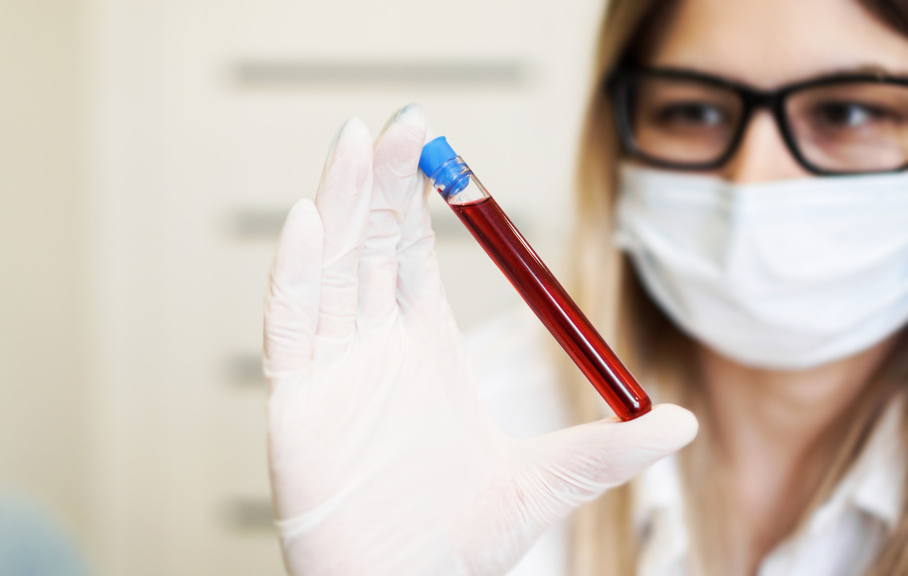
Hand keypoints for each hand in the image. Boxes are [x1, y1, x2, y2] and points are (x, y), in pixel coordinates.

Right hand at [263, 105, 697, 574]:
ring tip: (354, 144)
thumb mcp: (542, 484)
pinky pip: (288, 328)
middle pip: (369, 244)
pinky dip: (294, 276)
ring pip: (329, 269)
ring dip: (339, 206)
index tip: (437, 149)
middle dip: (379, 182)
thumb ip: (605, 450)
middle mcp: (373, 346)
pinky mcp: (295, 403)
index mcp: (423, 347)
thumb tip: (681, 422)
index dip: (420, 198)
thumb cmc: (455, 542)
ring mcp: (332, 370)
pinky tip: (308, 224)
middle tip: (399, 122)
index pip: (413, 252)